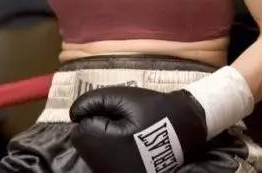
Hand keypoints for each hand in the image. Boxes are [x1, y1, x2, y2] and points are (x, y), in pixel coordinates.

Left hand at [70, 86, 206, 172]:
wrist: (188, 127)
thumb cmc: (156, 109)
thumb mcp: (123, 96)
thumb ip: (93, 101)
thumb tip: (74, 113)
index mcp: (107, 147)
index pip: (80, 130)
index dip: (97, 115)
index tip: (118, 112)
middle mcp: (110, 169)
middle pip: (86, 146)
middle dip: (99, 130)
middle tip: (126, 122)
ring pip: (95, 156)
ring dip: (106, 142)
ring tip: (131, 134)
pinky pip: (108, 164)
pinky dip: (115, 154)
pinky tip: (133, 145)